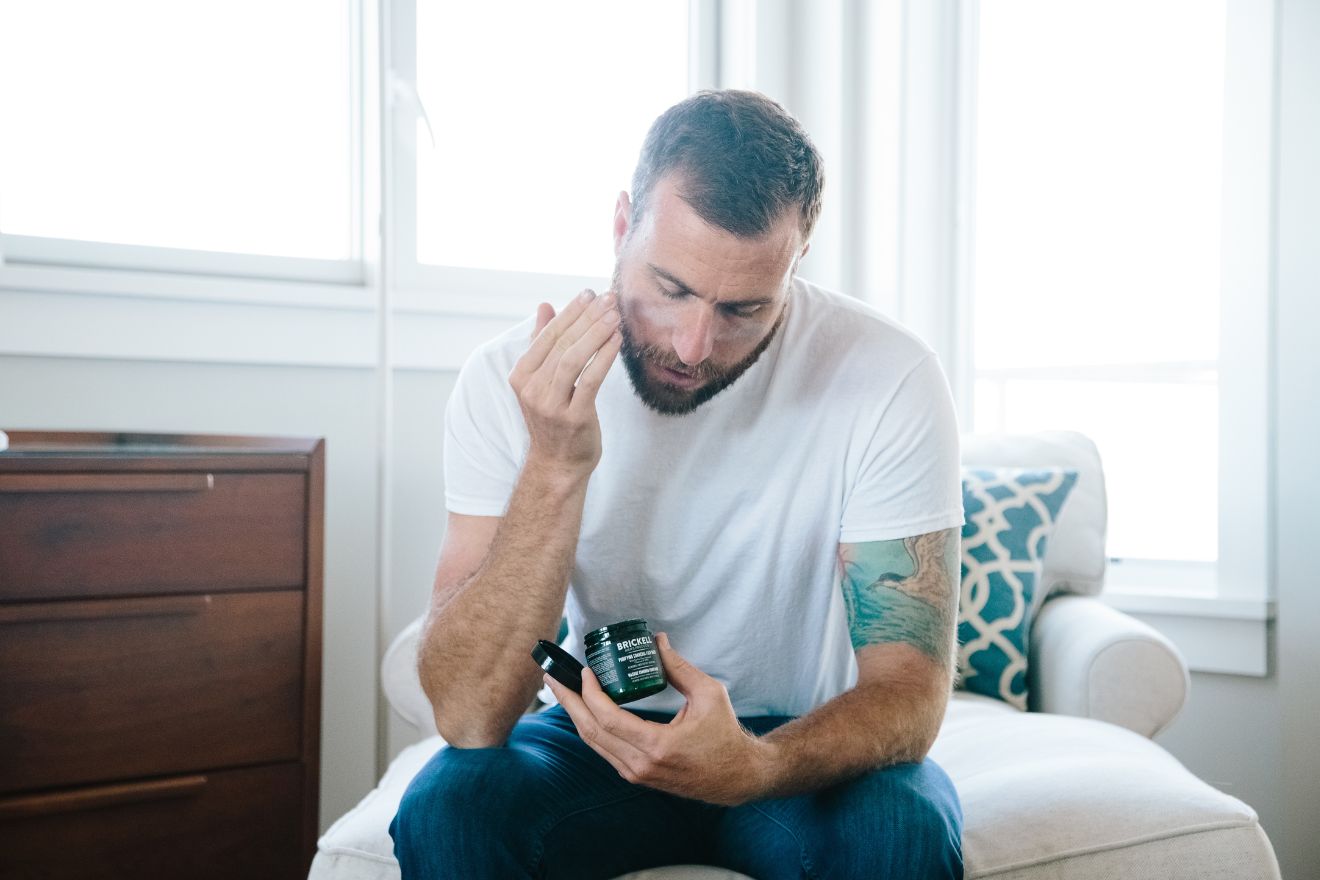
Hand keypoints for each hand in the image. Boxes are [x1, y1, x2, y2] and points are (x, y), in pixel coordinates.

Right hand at [508, 290, 621, 478]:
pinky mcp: (573, 417)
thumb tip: (544, 306)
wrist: (557, 464)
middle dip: (587, 317)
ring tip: (614, 314)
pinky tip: (617, 340)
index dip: (570, 312)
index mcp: (521, 375)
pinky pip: (590, 380)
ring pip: (573, 358)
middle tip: (608, 297)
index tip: (589, 293)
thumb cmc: (554, 418)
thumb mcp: (542, 380)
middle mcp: (531, 389)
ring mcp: (550, 404)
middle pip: (562, 343)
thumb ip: (541, 343)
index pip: (547, 335)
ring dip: (596, 332)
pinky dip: (604, 356)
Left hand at [544, 632, 774, 805]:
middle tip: (552, 677)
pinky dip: (590, 727)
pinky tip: (582, 709)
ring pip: (593, 743)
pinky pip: (604, 749)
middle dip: (568, 701)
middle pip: (590, 732)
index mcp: (657, 746)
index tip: (585, 670)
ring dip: (574, 714)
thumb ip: (679, 668)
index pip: (608, 719)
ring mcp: (636, 774)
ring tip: (561, 690)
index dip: (590, 693)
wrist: (737, 777)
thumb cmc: (726, 735)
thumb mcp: (708, 694)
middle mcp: (641, 765)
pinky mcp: (637, 776)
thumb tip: (657, 641)